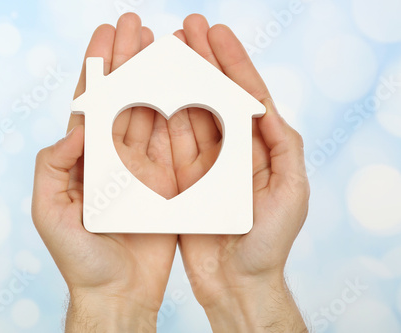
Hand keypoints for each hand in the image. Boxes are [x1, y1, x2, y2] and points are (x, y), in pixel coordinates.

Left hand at [32, 13, 177, 332]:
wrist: (119, 291)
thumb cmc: (80, 257)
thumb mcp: (50, 211)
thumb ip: (54, 165)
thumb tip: (75, 126)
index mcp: (84, 158)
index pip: (91, 102)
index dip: (97, 66)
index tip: (106, 34)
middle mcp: (113, 156)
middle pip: (122, 97)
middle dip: (128, 60)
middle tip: (136, 24)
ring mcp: (142, 166)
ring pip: (150, 111)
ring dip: (156, 78)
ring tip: (164, 44)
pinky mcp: (168, 180)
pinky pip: (174, 139)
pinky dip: (180, 110)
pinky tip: (184, 84)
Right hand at [171, 15, 309, 331]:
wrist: (236, 282)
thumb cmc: (268, 244)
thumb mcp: (291, 193)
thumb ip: (284, 146)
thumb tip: (265, 106)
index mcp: (261, 147)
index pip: (245, 94)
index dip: (231, 61)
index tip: (214, 32)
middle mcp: (231, 149)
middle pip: (213, 95)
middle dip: (201, 59)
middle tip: (185, 27)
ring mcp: (204, 163)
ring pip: (188, 111)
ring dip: (177, 80)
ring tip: (164, 48)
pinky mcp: (181, 179)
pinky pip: (170, 141)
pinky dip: (160, 114)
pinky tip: (151, 89)